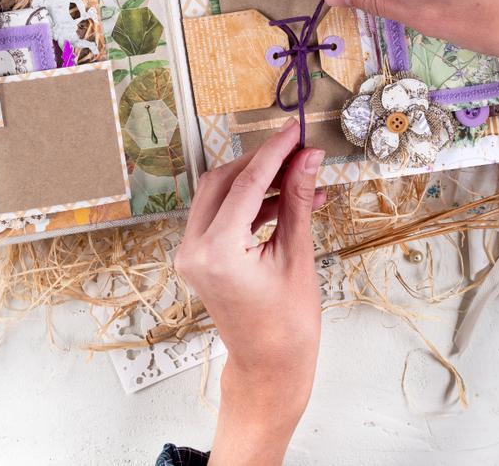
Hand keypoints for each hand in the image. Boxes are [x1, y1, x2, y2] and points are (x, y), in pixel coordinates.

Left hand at [175, 119, 325, 464]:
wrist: (270, 366)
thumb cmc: (287, 325)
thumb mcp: (297, 255)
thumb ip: (298, 200)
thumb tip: (308, 158)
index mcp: (217, 252)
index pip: (245, 183)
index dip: (274, 152)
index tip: (295, 131)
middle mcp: (194, 249)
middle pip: (224, 181)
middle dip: (262, 162)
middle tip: (298, 150)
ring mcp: (191, 254)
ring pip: (219, 195)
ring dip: (258, 181)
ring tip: (300, 177)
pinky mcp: (198, 258)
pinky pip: (221, 215)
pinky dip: (251, 204)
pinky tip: (286, 201)